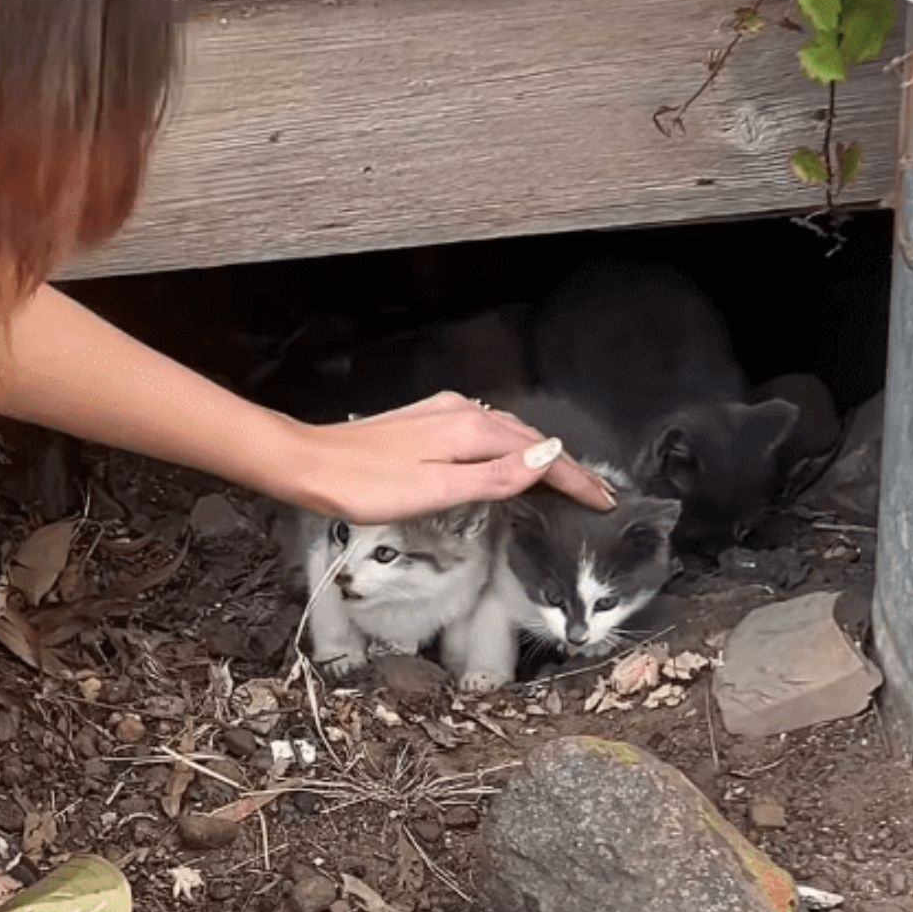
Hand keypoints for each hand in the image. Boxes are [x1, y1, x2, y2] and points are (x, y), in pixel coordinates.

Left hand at [278, 393, 617, 522]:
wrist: (309, 465)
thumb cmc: (364, 485)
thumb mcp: (435, 490)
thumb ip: (494, 477)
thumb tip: (547, 459)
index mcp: (469, 430)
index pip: (539, 454)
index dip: (575, 478)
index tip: (603, 499)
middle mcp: (461, 412)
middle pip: (529, 438)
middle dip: (565, 465)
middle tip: (593, 494)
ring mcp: (443, 413)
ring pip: (508, 432)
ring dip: (539, 454)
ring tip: (563, 479)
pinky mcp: (426, 421)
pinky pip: (485, 430)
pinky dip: (510, 446)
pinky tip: (509, 458)